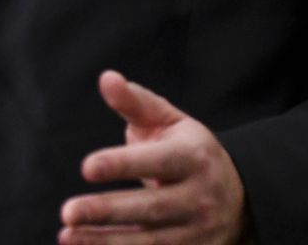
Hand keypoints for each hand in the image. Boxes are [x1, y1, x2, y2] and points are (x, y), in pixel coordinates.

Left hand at [58, 70, 249, 244]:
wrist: (240, 197)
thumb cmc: (189, 151)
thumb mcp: (170, 122)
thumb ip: (135, 102)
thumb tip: (106, 78)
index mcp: (194, 157)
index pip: (157, 161)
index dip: (122, 164)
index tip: (87, 166)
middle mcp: (199, 196)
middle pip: (151, 207)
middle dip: (108, 210)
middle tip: (68, 211)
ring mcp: (197, 231)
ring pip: (149, 241)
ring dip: (105, 241)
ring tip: (67, 235)